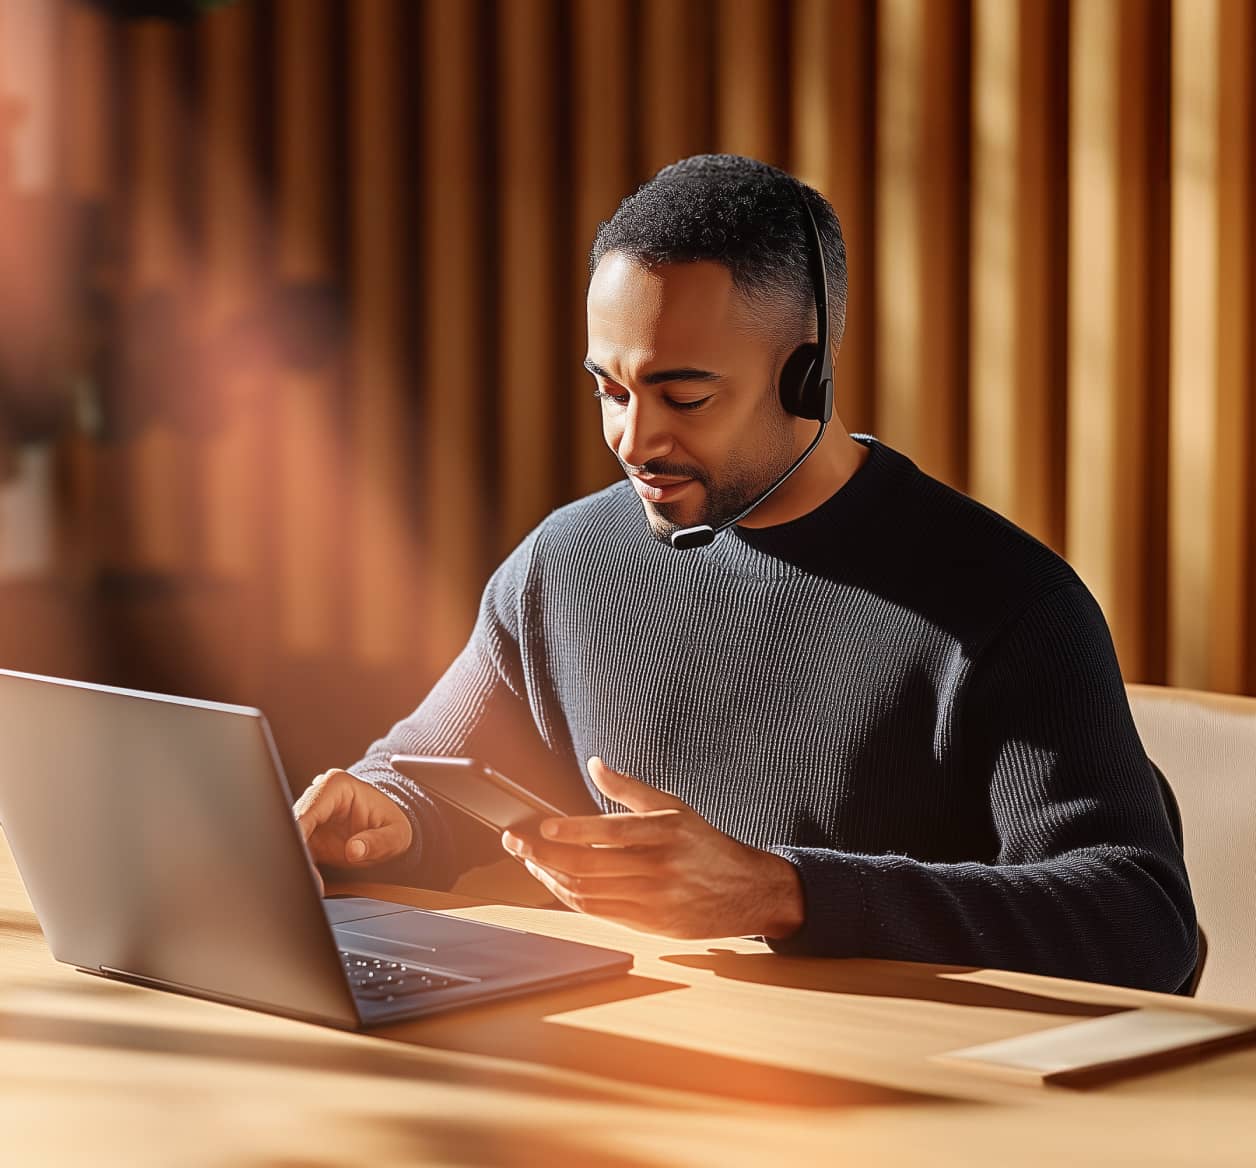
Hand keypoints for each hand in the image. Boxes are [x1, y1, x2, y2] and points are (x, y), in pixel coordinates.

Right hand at [293, 769, 412, 895]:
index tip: (301, 857)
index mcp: (337, 785)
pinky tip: (310, 881)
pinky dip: (300, 866)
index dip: (301, 834)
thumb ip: (378, 842)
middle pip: (293, 823)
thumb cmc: (392, 826)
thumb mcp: (397, 835)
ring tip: (311, 882)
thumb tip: (354, 850)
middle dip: (296, 851)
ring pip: (291, 837)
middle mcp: (318, 794)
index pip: (309, 809)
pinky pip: (295, 850)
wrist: (387, 830)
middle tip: (306, 878)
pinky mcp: (307, 834)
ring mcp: (310, 814)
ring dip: (297, 860)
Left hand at [500, 757, 804, 939]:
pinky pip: (599, 912)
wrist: (748, 891)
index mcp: (665, 833)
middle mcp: (658, 868)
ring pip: (588, 892)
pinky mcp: (649, 925)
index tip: (542, 826)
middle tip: (516, 842)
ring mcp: (653, 900)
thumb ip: (631, 789)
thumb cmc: (706, 846)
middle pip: (589, 865)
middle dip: (545, 855)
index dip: (572, 830)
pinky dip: (571, 898)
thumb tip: (596, 764)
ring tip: (530, 861)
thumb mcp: (675, 808)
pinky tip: (555, 882)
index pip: (609, 832)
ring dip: (552, 878)